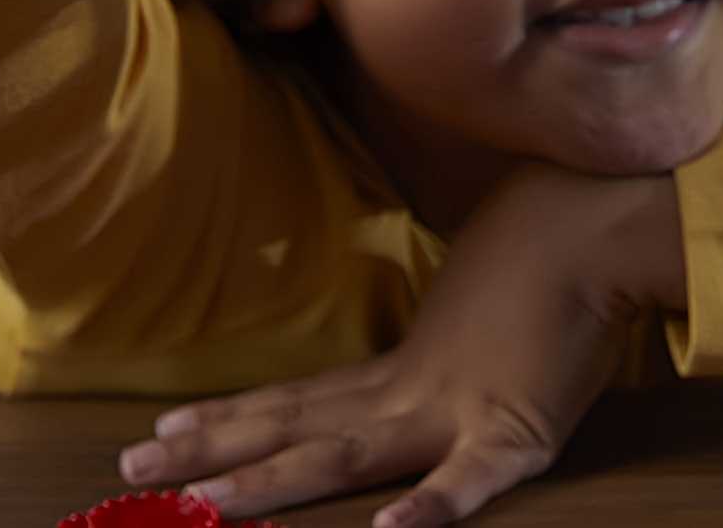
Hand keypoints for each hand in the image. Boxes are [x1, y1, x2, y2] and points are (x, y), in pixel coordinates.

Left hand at [117, 165, 685, 524]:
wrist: (593, 223)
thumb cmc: (542, 245)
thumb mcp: (475, 290)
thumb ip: (446, 326)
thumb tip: (438, 325)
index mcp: (406, 364)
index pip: (300, 399)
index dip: (232, 418)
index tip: (161, 428)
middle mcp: (412, 391)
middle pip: (297, 428)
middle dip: (212, 453)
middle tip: (129, 471)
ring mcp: (455, 411)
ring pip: (345, 456)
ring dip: (269, 480)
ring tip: (203, 506)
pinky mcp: (516, 429)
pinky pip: (468, 480)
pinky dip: (432, 509)